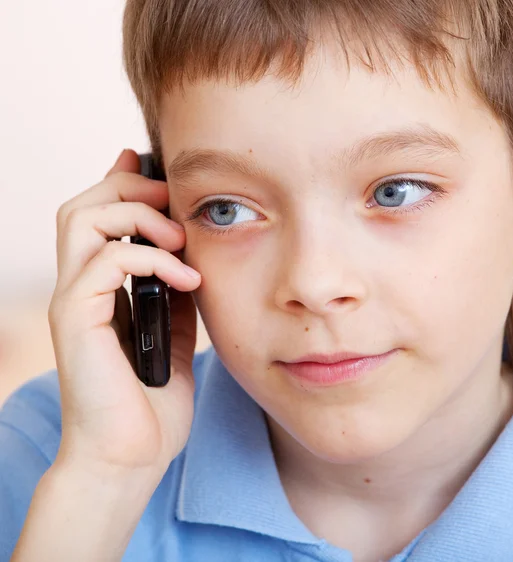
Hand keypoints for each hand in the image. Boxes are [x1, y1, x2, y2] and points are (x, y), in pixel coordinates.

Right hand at [48, 149, 200, 477]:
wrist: (132, 456)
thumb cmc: (151, 401)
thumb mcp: (175, 333)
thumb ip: (175, 294)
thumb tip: (189, 257)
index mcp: (101, 290)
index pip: (99, 218)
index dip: (124, 187)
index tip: (160, 174)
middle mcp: (80, 288)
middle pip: (84, 206)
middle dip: (131, 189)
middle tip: (173, 200)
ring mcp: (75, 303)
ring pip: (83, 221)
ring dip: (138, 216)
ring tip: (180, 237)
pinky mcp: (77, 321)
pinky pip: (106, 263)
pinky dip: (152, 259)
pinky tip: (187, 278)